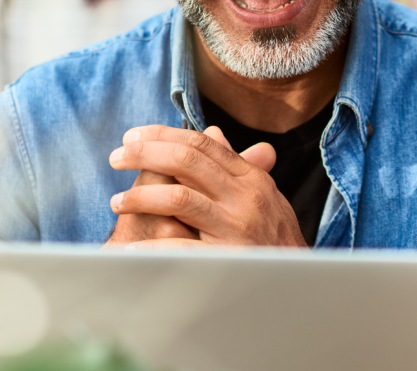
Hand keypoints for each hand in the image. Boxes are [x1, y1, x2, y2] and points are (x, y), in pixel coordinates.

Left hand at [108, 124, 305, 247]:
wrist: (300, 283)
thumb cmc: (275, 238)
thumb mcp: (263, 195)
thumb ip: (235, 165)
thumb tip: (212, 133)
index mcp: (251, 178)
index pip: (202, 144)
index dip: (164, 135)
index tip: (133, 137)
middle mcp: (245, 197)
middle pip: (187, 161)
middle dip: (145, 155)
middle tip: (116, 158)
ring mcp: (237, 227)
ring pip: (179, 198)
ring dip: (140, 198)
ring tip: (117, 203)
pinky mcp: (228, 259)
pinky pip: (181, 248)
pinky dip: (151, 249)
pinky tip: (130, 250)